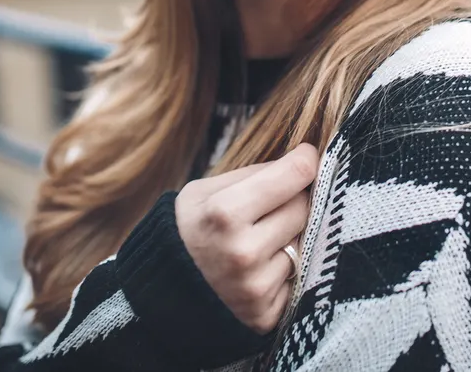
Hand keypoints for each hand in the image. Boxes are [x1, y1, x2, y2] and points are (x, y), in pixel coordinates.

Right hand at [176, 144, 317, 332]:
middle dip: (293, 199)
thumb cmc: (187, 229)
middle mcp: (244, 252)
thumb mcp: (204, 191)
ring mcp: (256, 287)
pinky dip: (282, 269)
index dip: (305, 160)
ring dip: (288, 237)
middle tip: (271, 203)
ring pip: (302, 243)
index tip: (307, 155)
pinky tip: (258, 268)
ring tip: (259, 239)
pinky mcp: (265, 314)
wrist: (162, 290)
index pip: (295, 174)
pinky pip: (295, 278)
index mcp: (225, 213)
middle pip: (302, 207)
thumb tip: (302, 160)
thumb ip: (253, 174)